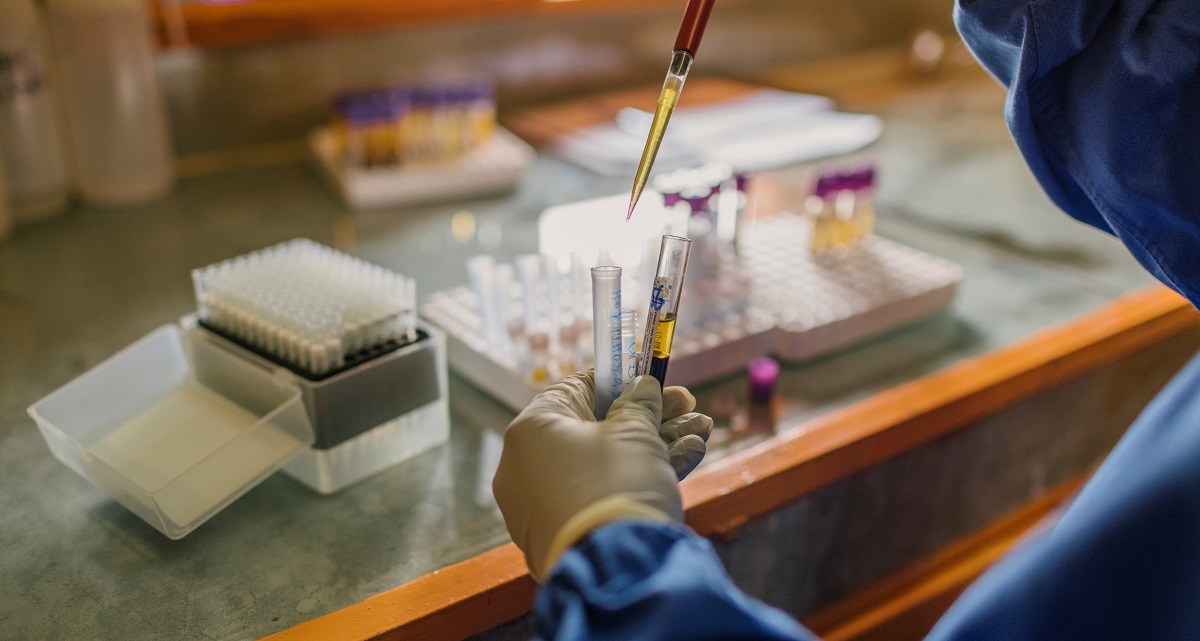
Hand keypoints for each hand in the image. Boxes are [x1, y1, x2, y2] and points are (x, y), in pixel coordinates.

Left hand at [492, 371, 712, 579]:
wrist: (618, 569)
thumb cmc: (618, 485)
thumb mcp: (635, 433)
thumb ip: (639, 404)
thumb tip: (642, 389)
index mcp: (530, 430)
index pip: (575, 389)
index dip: (619, 381)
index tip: (651, 378)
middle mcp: (526, 467)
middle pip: (595, 428)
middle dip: (649, 417)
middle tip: (688, 408)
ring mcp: (542, 505)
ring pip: (605, 464)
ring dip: (656, 446)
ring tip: (701, 433)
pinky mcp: (563, 534)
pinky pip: (602, 495)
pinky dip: (639, 478)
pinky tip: (689, 459)